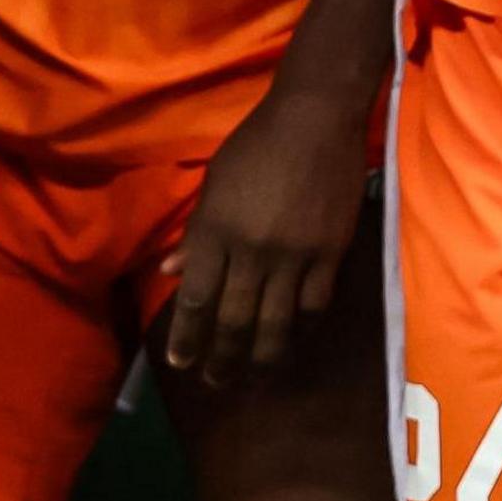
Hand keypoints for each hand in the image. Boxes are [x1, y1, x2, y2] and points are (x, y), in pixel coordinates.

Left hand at [157, 82, 367, 384]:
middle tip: (215, 383)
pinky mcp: (331, 251)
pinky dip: (303, 327)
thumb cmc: (256, 144)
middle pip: (233, 320)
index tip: (181, 362)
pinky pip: (316, 304)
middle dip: (222, 359)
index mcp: (215, 231)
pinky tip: (295, 338)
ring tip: (253, 377)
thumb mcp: (214, 184)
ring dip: (261, 357)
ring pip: (276, 322)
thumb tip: (170, 274)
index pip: (195, 300)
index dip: (186, 337)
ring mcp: (294, 254)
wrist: (317, 117)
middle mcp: (251, 250)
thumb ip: (196, 233)